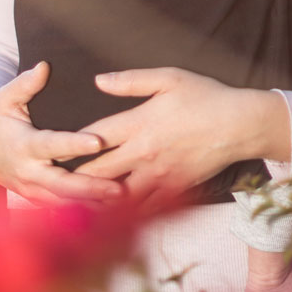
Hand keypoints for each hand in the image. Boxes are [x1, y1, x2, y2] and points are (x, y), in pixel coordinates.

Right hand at [0, 61, 123, 205]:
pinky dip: (85, 208)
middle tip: (118, 187)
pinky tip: (110, 207)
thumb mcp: (5, 99)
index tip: (98, 141)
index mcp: (23, 145)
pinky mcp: (38, 200)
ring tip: (122, 197)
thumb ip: (25, 84)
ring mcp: (32, 191)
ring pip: (65, 202)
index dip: (74, 144)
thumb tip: (44, 66)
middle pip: (62, 184)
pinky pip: (63, 208)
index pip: (52, 145)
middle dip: (90, 187)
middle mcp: (29, 172)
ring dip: (92, 201)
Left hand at [76, 67, 291, 207]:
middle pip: (98, 172)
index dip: (70, 143)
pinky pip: (143, 208)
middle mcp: (144, 153)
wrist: (240, 125)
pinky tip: (113, 213)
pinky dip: (125, 211)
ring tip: (78, 200)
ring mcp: (159, 176)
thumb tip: (98, 80)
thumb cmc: (205, 96)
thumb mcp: (168, 78)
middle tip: (56, 179)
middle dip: (76, 177)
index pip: (94, 137)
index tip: (52, 148)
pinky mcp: (174, 190)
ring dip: (97, 199)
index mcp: (139, 123)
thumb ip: (131, 80)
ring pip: (117, 196)